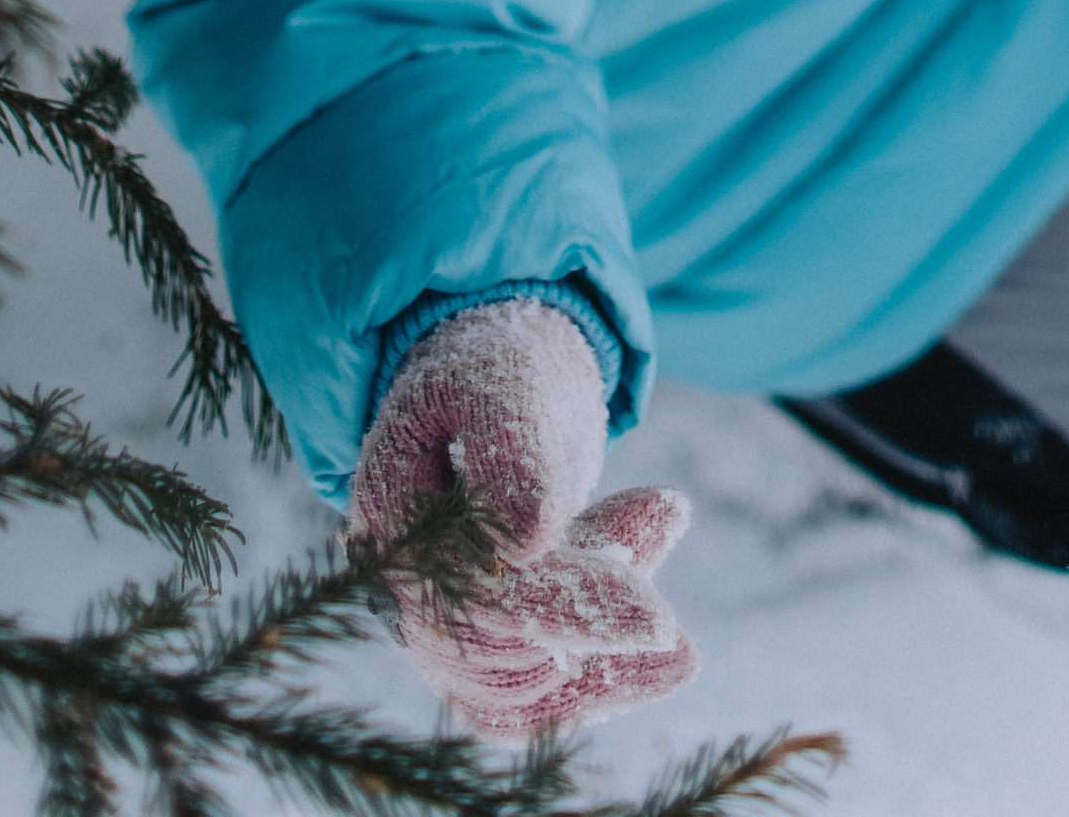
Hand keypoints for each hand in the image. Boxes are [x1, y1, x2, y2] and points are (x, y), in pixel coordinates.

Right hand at [347, 299, 695, 739]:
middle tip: (671, 584)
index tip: (658, 619)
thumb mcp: (503, 382)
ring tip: (674, 606)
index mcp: (394, 523)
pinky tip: (668, 659)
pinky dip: (606, 676)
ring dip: (608, 656)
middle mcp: (405, 593)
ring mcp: (440, 627)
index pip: (472, 600)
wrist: (488, 394)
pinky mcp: (483, 646)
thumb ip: (510, 452)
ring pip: (522, 690)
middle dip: (597, 624)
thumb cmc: (493, 375)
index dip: (561, 611)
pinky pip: (539, 692)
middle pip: (497, 658)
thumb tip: (524, 546)